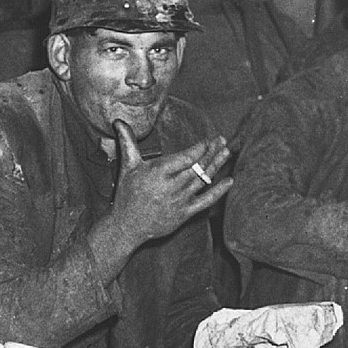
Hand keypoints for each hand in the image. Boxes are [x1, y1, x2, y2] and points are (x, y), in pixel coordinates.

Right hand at [106, 120, 232, 249]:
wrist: (127, 226)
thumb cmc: (127, 194)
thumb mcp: (127, 167)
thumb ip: (127, 142)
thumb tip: (118, 121)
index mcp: (158, 172)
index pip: (186, 157)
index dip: (200, 148)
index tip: (207, 140)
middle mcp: (171, 186)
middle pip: (198, 166)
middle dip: (212, 152)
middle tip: (222, 140)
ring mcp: (180, 200)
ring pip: (204, 180)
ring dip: (216, 165)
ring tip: (226, 152)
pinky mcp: (185, 213)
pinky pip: (206, 201)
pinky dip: (219, 191)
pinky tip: (229, 181)